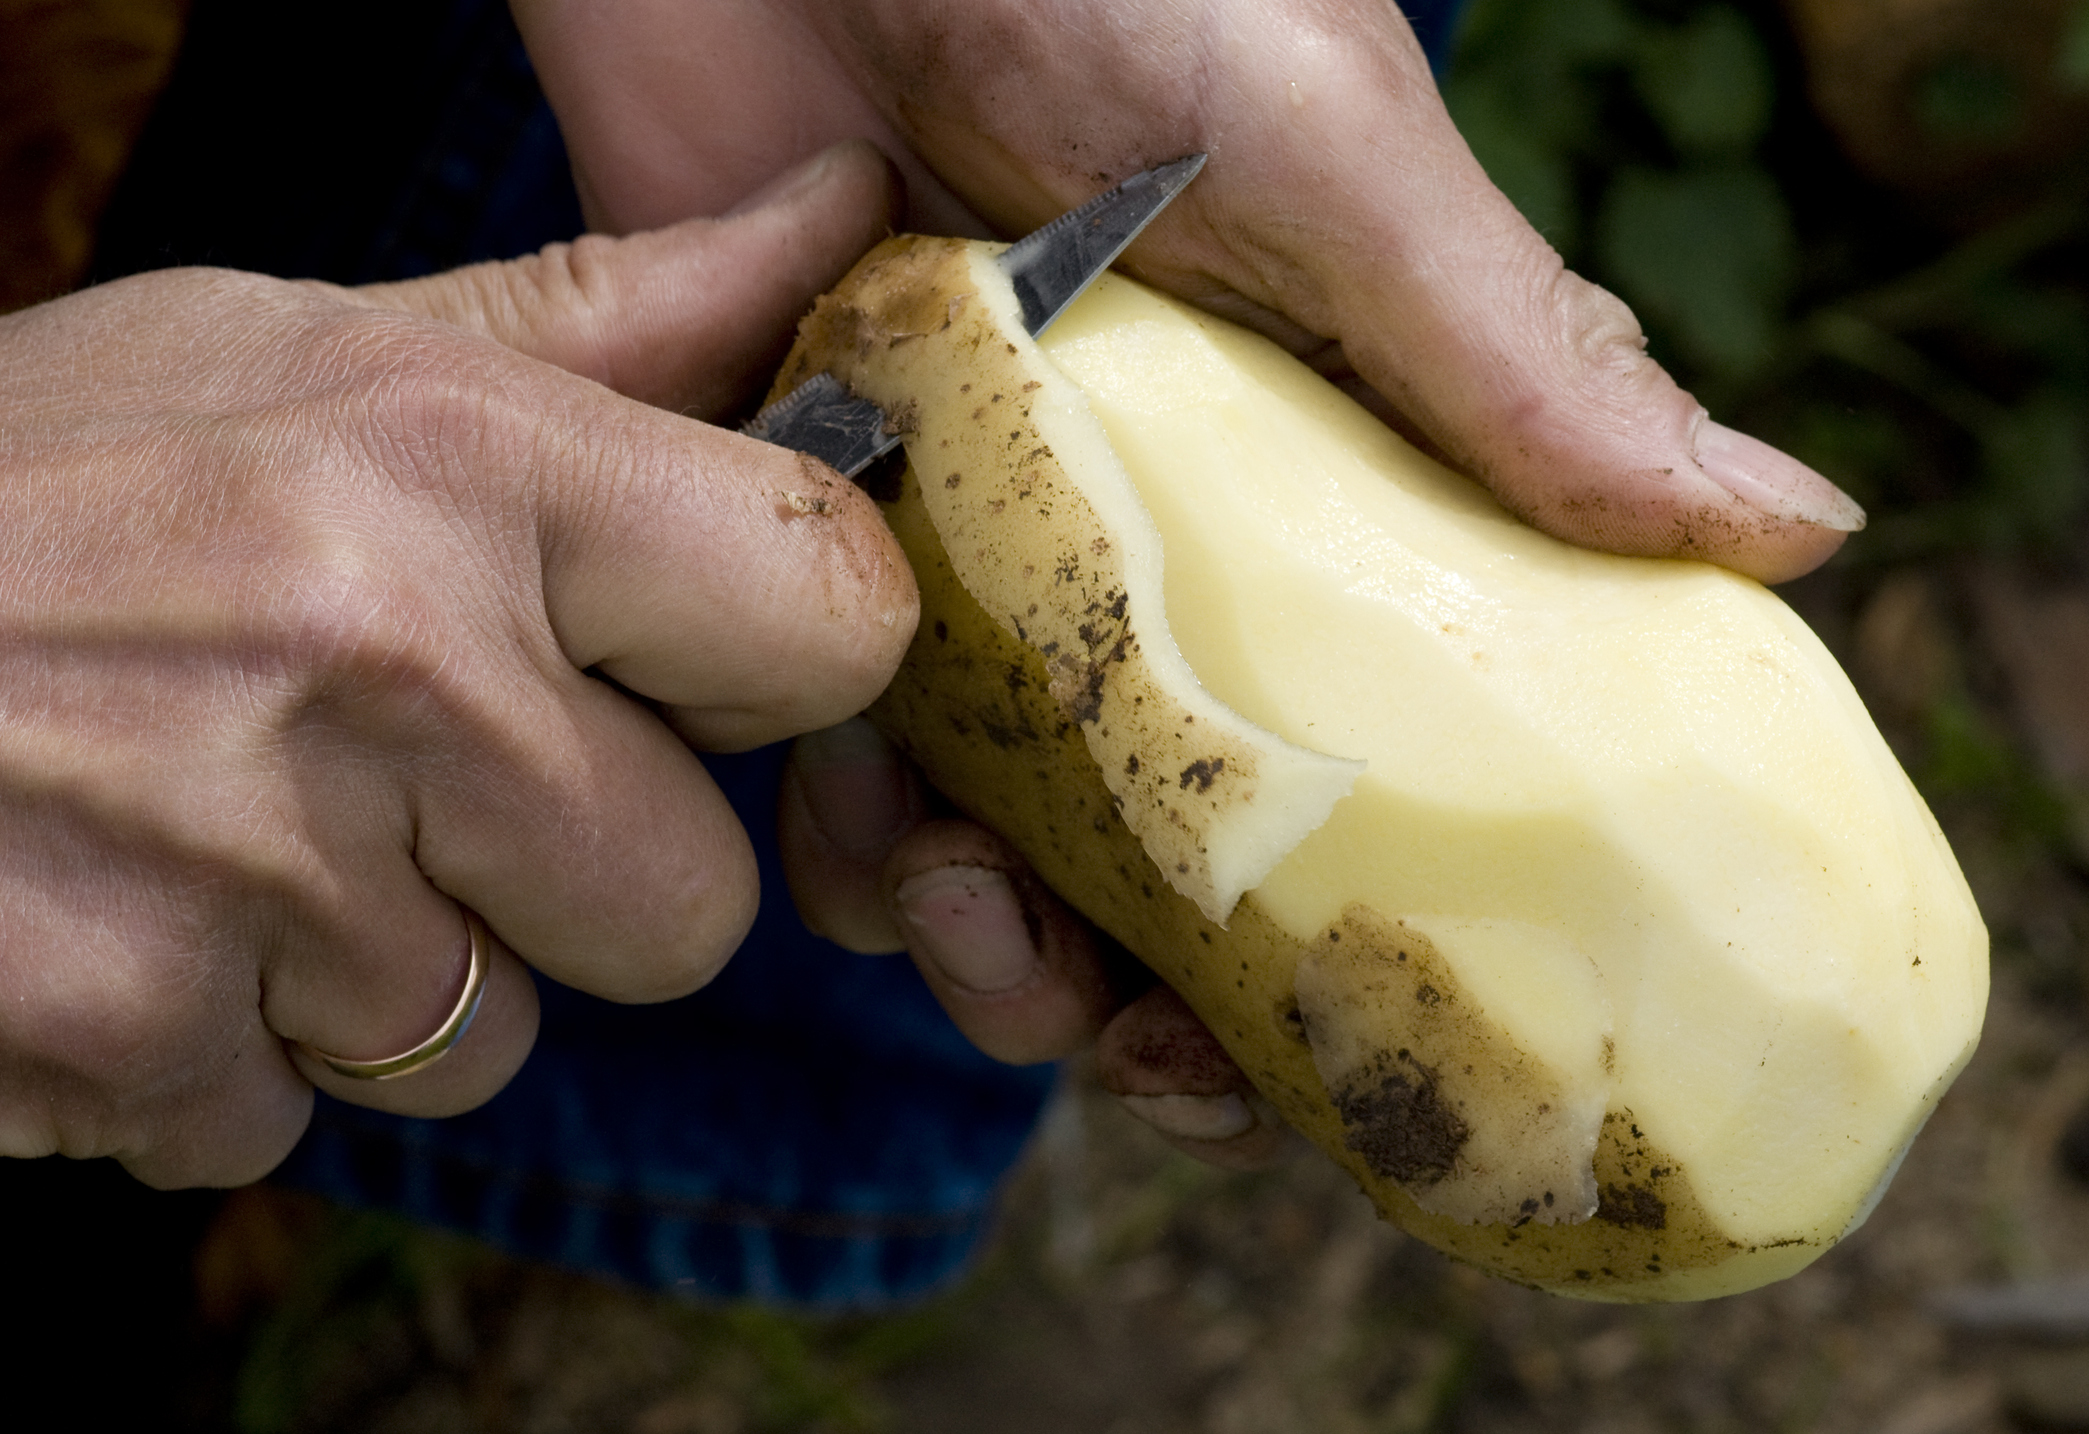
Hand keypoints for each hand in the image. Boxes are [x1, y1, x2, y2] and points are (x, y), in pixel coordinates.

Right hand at [0, 146, 912, 1185]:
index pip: (836, 619)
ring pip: (498, 1038)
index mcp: (466, 463)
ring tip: (229, 824)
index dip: (782, 667)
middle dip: (575, 870)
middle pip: (695, 904)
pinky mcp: (135, 1040)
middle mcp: (395, 666)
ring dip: (388, 968)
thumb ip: (607, 323)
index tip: (689, 659)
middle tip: (404, 767)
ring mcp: (262, 878)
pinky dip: (222, 1049)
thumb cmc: (36, 478)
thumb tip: (845, 211)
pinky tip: (127, 910)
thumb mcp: (310, 348)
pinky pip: (298, 1116)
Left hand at [508, 0, 1865, 1168]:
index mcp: (1317, 486)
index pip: (1383, 751)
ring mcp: (976, 550)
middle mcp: (1153, 548)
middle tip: (1118, 1036)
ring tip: (958, 920)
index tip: (1328, 1048)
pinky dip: (829, 821)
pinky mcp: (811, 526)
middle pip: (1175, 842)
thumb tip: (1790, 531)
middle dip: (1147, 985)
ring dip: (980, 933)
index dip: (1367, 928)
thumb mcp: (1326, 153)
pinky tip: (847, 826)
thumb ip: (1509, 357)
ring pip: (991, 833)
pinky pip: (818, 740)